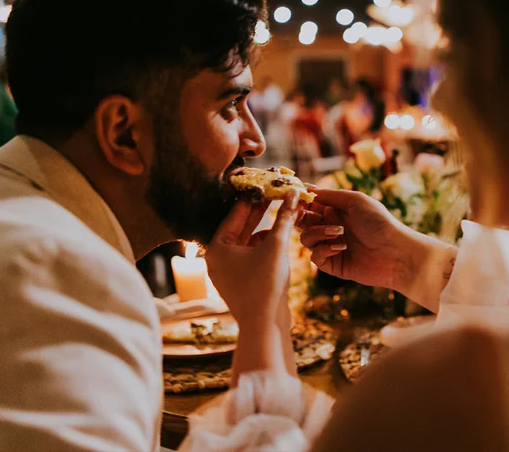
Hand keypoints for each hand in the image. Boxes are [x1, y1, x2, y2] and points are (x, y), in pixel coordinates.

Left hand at [205, 194, 299, 324]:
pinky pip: (252, 255)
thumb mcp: (276, 246)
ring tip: (282, 210)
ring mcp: (229, 271)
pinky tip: (280, 234)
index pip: (236, 214)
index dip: (255, 197)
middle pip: (241, 226)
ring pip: (248, 240)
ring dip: (266, 227)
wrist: (265, 326)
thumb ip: (284, 218)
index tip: (267, 183)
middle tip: (277, 191)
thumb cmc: (266, 285)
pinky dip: (266, 244)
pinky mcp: (241, 281)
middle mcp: (218, 258)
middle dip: (261, 210)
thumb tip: (292, 194)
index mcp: (216, 248)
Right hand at [297, 187, 445, 297]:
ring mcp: (331, 246)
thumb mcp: (355, 201)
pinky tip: (342, 247)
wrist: (395, 252)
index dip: (300, 201)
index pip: (311, 204)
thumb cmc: (379, 222)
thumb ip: (330, 196)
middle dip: (300, 217)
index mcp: (337, 211)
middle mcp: (331, 227)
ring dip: (318, 233)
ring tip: (338, 233)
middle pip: (303, 222)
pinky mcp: (333, 264)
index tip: (293, 197)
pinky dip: (324, 249)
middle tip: (300, 215)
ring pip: (306, 238)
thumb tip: (309, 189)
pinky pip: (315, 256)